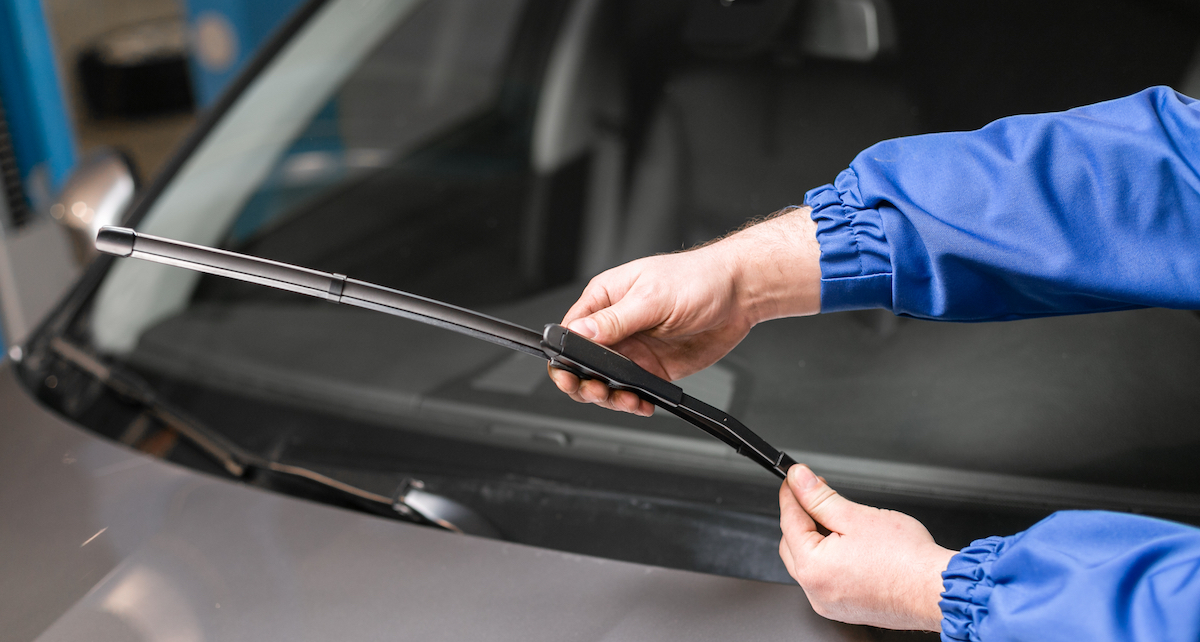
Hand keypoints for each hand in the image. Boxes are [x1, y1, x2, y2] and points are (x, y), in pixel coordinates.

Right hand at [549, 207, 821, 415]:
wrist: (740, 294)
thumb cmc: (699, 279)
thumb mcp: (652, 298)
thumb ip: (614, 320)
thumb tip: (578, 333)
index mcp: (605, 299)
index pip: (570, 332)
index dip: (564, 356)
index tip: (571, 372)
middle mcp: (616, 326)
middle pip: (581, 363)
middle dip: (582, 382)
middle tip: (596, 390)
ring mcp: (634, 349)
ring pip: (604, 382)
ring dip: (608, 397)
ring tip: (623, 399)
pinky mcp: (653, 367)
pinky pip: (632, 391)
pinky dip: (632, 402)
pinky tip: (640, 403)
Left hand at [778, 465, 955, 630]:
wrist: (936, 590)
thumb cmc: (905, 559)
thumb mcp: (856, 516)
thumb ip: (820, 497)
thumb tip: (799, 480)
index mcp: (813, 568)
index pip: (789, 521)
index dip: (791, 495)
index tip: (793, 480)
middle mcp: (817, 591)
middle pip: (793, 544)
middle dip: (802, 517)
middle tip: (817, 495)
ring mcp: (831, 603)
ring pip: (810, 563)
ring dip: (817, 539)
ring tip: (839, 520)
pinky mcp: (847, 609)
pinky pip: (827, 579)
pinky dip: (831, 560)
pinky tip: (849, 546)